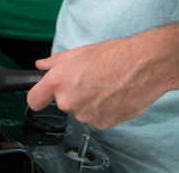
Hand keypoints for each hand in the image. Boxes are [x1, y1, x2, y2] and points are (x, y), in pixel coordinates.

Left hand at [27, 35, 170, 129]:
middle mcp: (68, 101)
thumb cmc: (114, 56)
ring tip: (106, 86)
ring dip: (89, 102)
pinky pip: (97, 118)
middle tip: (90, 80)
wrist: (144, 67)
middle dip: (73, 93)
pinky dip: (104, 110)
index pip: (34, 99)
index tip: (41, 97)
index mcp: (59, 81)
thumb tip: (41, 66)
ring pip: (82, 111)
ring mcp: (85, 115)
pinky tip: (114, 95)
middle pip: (63, 103)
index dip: (38, 98)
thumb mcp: (80, 52)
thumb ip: (56, 62)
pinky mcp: (102, 124)